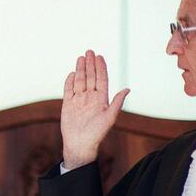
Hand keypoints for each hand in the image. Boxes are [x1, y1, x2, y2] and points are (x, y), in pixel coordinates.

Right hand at [60, 50, 129, 168]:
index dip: (101, 68)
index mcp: (101, 99)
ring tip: (81, 58)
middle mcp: (90, 98)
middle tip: (90, 51)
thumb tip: (127, 89)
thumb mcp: (110, 118)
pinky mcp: (68, 105)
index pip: (101, 80)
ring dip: (81, 69)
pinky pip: (68, 90)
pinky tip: (72, 73)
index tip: (99, 57)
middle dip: (90, 64)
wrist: (80, 144)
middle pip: (90, 77)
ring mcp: (79, 100)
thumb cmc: (96, 134)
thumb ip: (117, 103)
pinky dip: (69, 81)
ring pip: (80, 81)